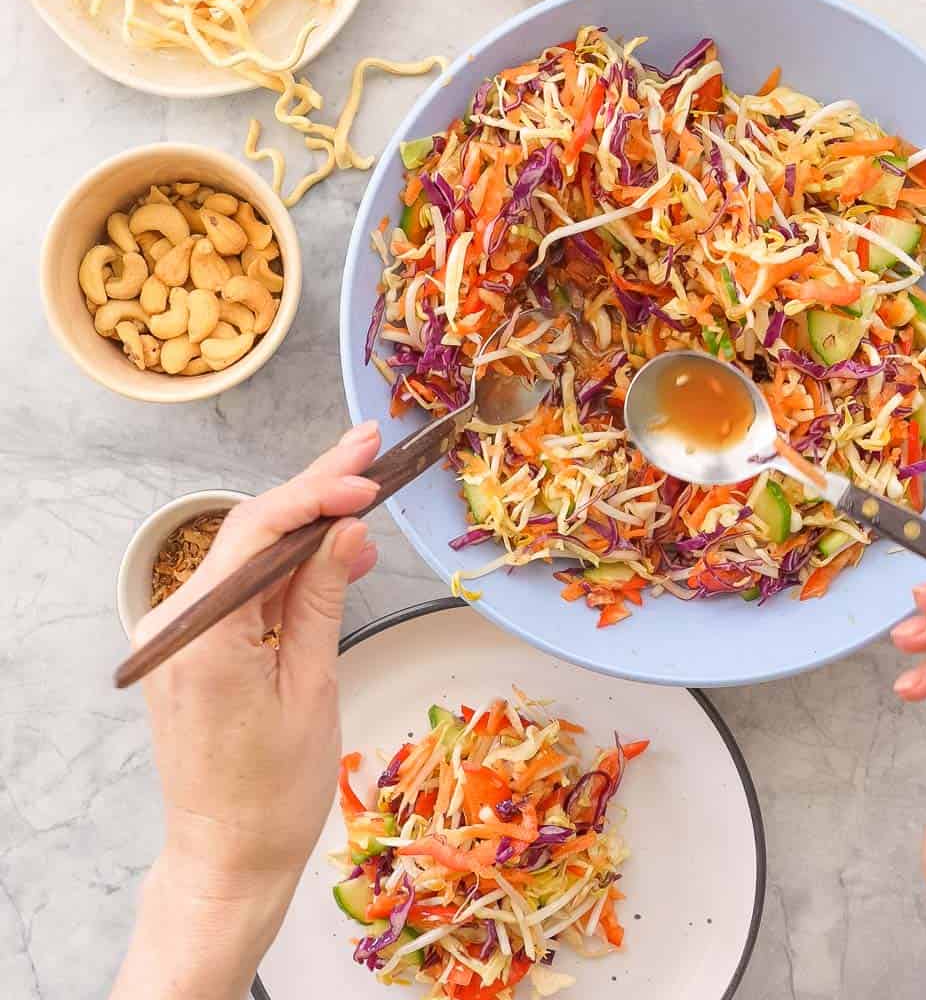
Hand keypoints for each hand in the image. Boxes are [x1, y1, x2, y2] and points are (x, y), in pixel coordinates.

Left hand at [111, 422, 381, 999]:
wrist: (227, 858)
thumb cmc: (275, 792)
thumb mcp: (313, 688)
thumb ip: (323, 599)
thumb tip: (347, 530)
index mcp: (202, 637)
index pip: (257, 534)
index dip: (316, 494)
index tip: (369, 477)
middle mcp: (175, 625)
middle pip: (250, 533)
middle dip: (314, 489)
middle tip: (369, 447)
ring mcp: (178, 634)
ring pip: (249, 555)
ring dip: (308, 527)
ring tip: (367, 494)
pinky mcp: (192, 645)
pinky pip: (244, 589)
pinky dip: (289, 569)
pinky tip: (337, 554)